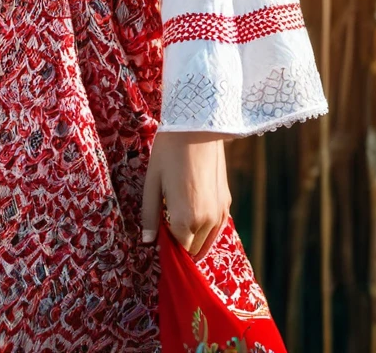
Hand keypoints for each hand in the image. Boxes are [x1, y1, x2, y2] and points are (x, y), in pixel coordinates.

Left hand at [141, 130, 231, 260]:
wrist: (197, 127)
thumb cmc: (169, 152)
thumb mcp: (152, 183)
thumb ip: (150, 216)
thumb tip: (148, 242)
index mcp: (184, 220)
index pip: (178, 249)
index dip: (166, 244)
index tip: (158, 232)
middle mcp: (206, 221)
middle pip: (193, 248)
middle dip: (180, 242)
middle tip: (166, 224)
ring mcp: (220, 212)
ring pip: (207, 241)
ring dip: (194, 237)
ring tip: (178, 218)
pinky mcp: (227, 202)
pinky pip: (217, 227)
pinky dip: (206, 228)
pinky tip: (194, 214)